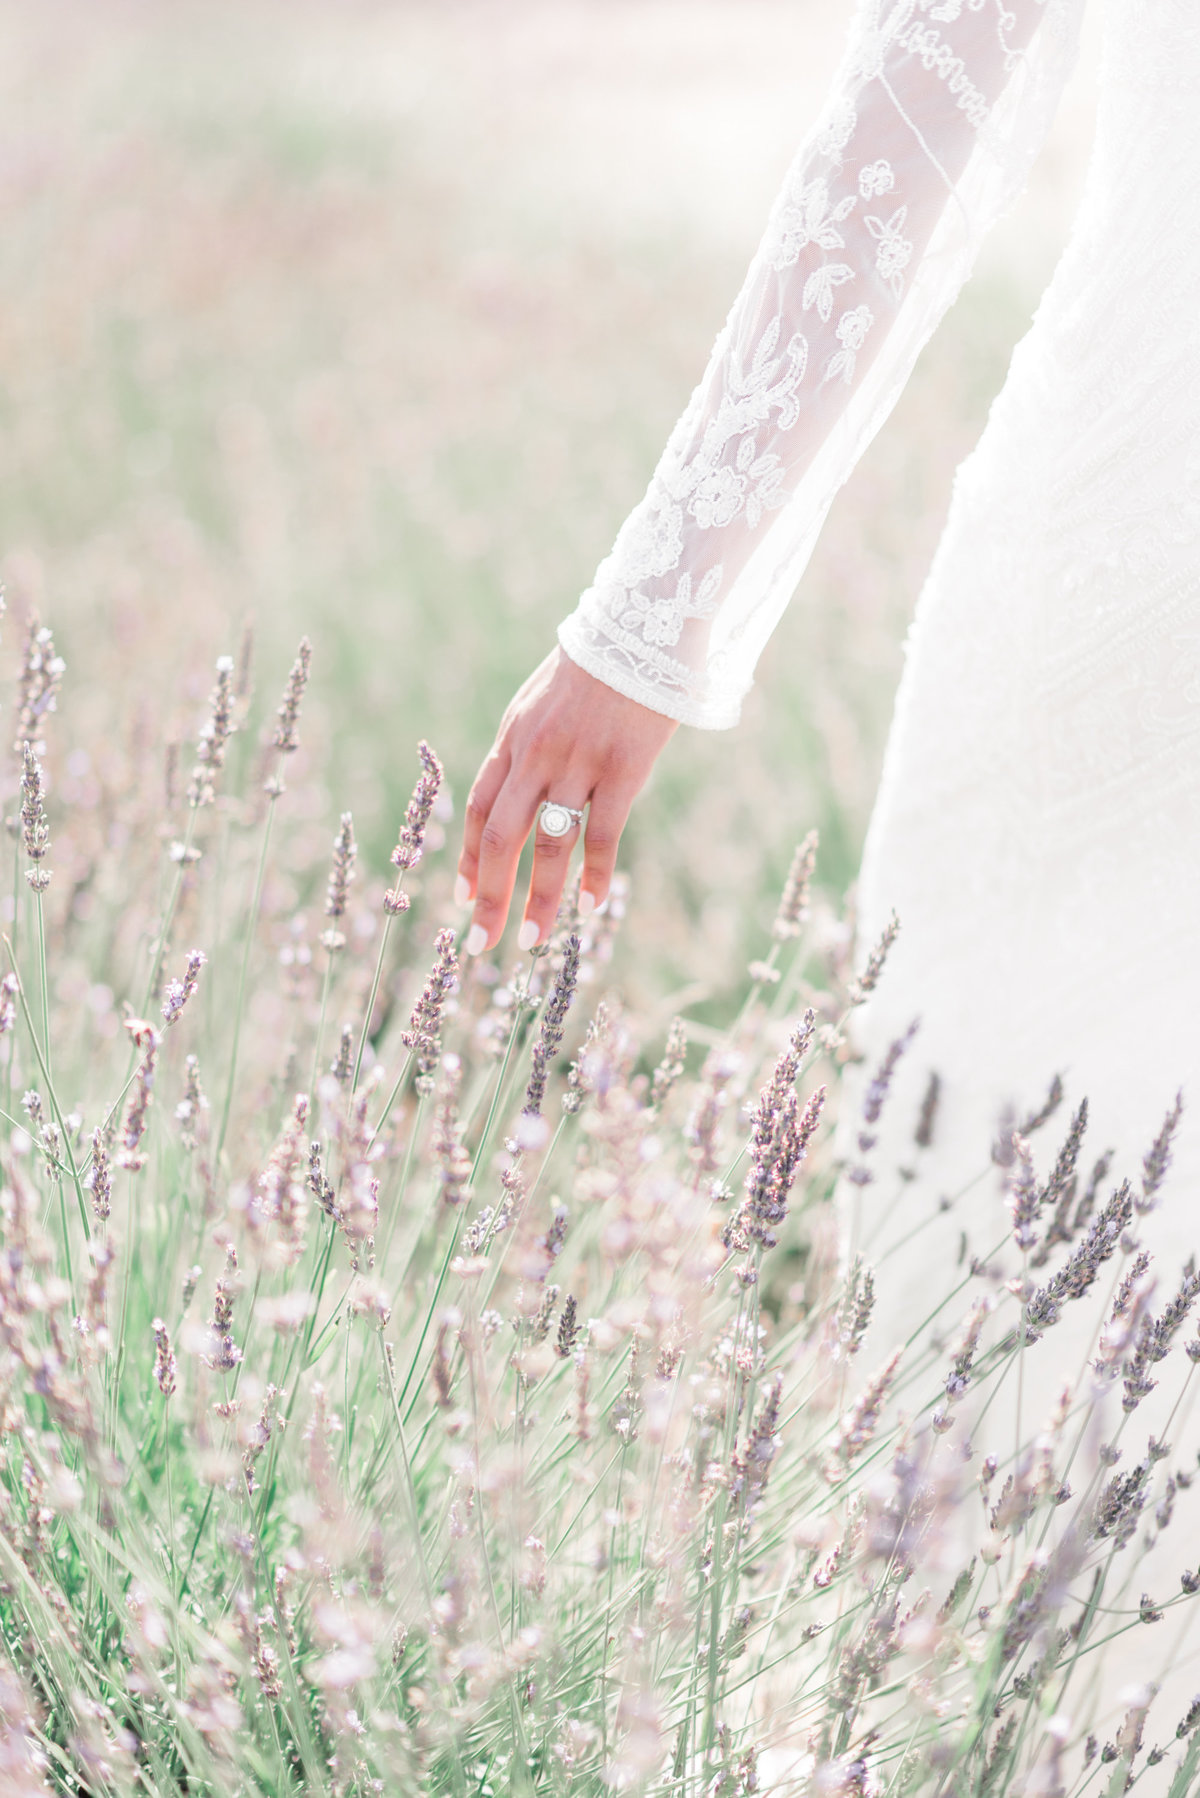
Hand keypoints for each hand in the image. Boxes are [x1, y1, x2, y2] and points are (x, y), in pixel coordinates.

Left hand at [456, 646, 676, 952]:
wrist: (641, 628)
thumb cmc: (595, 668)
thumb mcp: (541, 701)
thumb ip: (526, 748)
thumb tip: (516, 796)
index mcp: (512, 738)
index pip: (480, 809)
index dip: (470, 859)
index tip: (463, 899)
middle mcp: (535, 754)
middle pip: (502, 837)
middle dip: (490, 895)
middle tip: (484, 942)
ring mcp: (578, 762)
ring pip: (548, 844)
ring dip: (538, 897)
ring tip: (532, 938)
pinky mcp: (622, 768)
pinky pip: (603, 834)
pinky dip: (596, 875)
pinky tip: (592, 907)